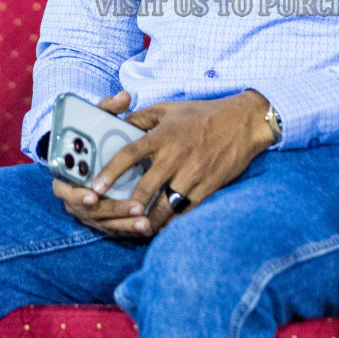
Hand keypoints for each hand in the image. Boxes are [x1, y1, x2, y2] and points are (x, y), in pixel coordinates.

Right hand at [52, 92, 154, 237]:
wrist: (90, 152)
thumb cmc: (93, 134)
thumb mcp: (96, 118)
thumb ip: (108, 107)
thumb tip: (124, 96)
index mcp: (64, 173)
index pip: (64, 188)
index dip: (76, 194)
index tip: (93, 195)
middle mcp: (73, 195)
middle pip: (87, 211)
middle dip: (111, 211)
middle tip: (135, 207)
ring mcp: (87, 210)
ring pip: (103, 222)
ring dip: (124, 222)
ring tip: (145, 220)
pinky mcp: (102, 218)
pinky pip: (113, 227)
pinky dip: (128, 228)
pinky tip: (147, 226)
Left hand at [90, 90, 277, 236]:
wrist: (243, 122)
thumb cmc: (203, 114)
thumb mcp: (169, 109)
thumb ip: (142, 118)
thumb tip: (119, 125)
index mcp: (163, 136)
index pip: (130, 154)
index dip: (110, 172)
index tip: (95, 188)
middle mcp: (176, 156)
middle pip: (146, 187)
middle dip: (128, 205)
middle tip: (113, 216)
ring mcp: (193, 174)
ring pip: (165, 205)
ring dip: (149, 219)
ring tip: (136, 228)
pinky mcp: (208, 187)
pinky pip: (186, 210)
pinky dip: (172, 222)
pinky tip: (161, 228)